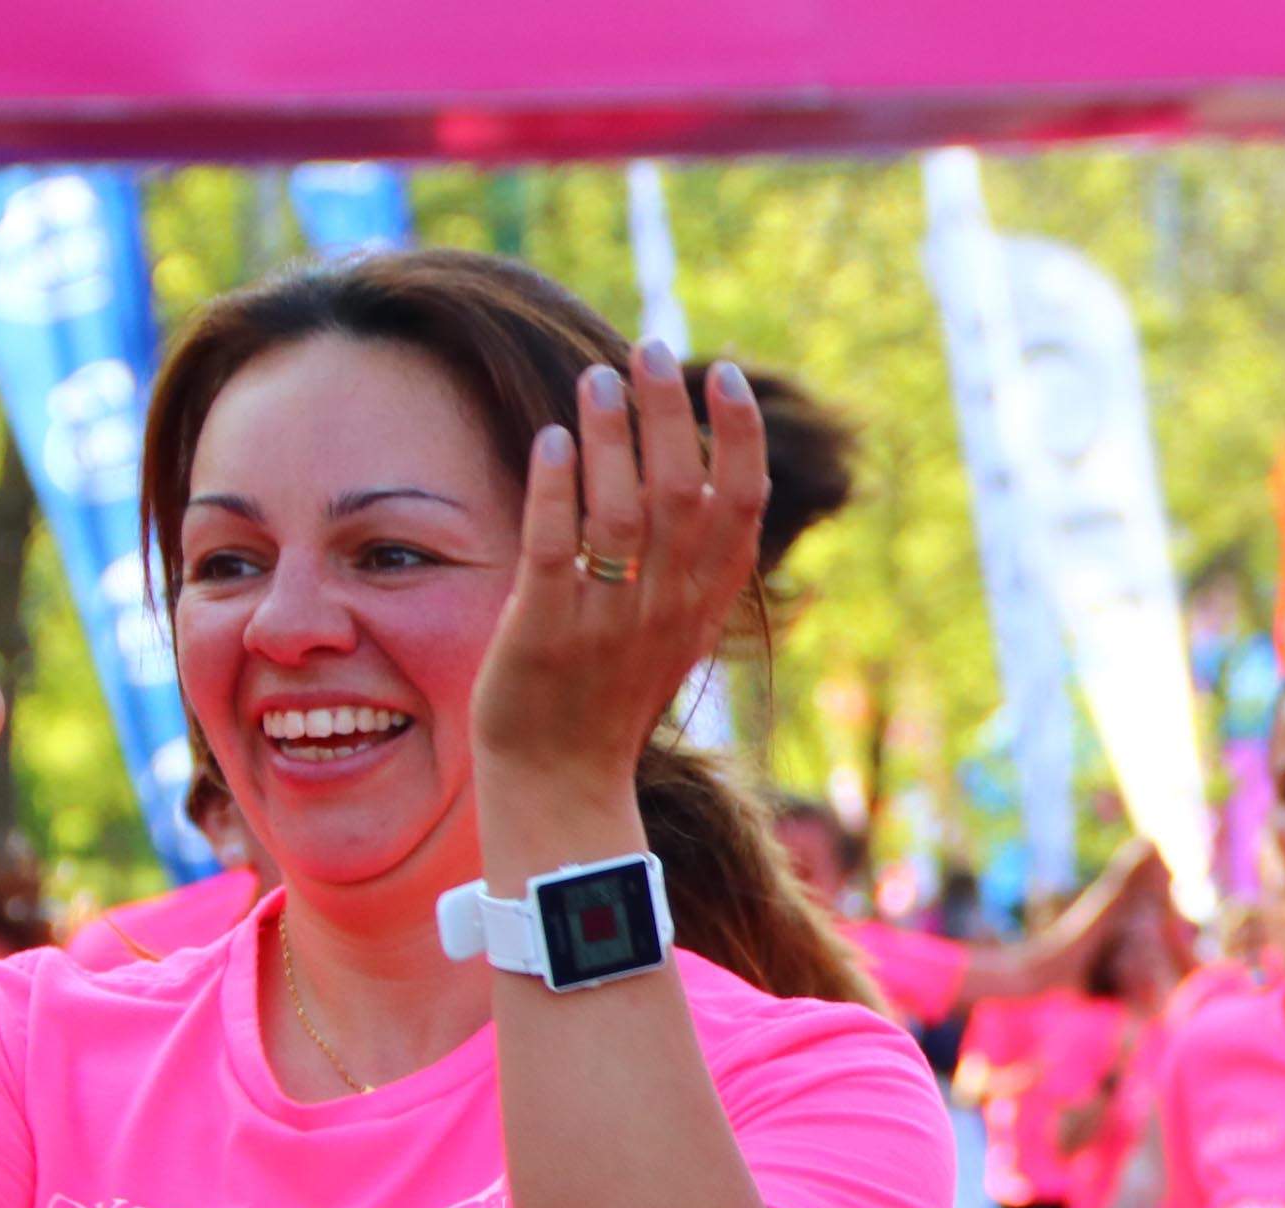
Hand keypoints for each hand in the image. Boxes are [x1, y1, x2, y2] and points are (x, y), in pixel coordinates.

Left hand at [472, 348, 769, 790]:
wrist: (561, 783)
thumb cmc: (608, 696)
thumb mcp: (674, 630)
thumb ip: (693, 562)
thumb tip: (717, 473)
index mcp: (702, 605)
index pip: (740, 509)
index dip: (738, 437)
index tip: (723, 375)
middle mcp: (665, 609)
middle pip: (682, 494)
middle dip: (668, 413)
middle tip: (648, 348)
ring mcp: (606, 622)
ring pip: (621, 513)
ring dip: (610, 436)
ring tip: (597, 377)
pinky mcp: (544, 632)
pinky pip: (555, 550)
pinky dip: (555, 489)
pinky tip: (551, 440)